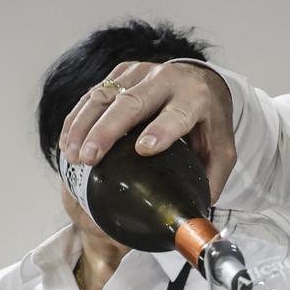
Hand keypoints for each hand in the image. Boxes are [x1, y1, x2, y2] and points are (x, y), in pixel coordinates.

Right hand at [58, 60, 238, 197]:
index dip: (160, 130)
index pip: (178, 113)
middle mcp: (167, 80)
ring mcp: (142, 73)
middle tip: (89, 159)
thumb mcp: (222, 151)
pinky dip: (77, 118)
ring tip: (73, 156)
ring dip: (84, 126)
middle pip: (133, 102)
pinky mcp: (122, 73)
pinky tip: (67, 142)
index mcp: (196, 98)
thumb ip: (211, 180)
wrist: (201, 81)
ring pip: (106, 95)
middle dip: (107, 130)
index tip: (143, 149)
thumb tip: (192, 217)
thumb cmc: (209, 123)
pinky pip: (93, 94)